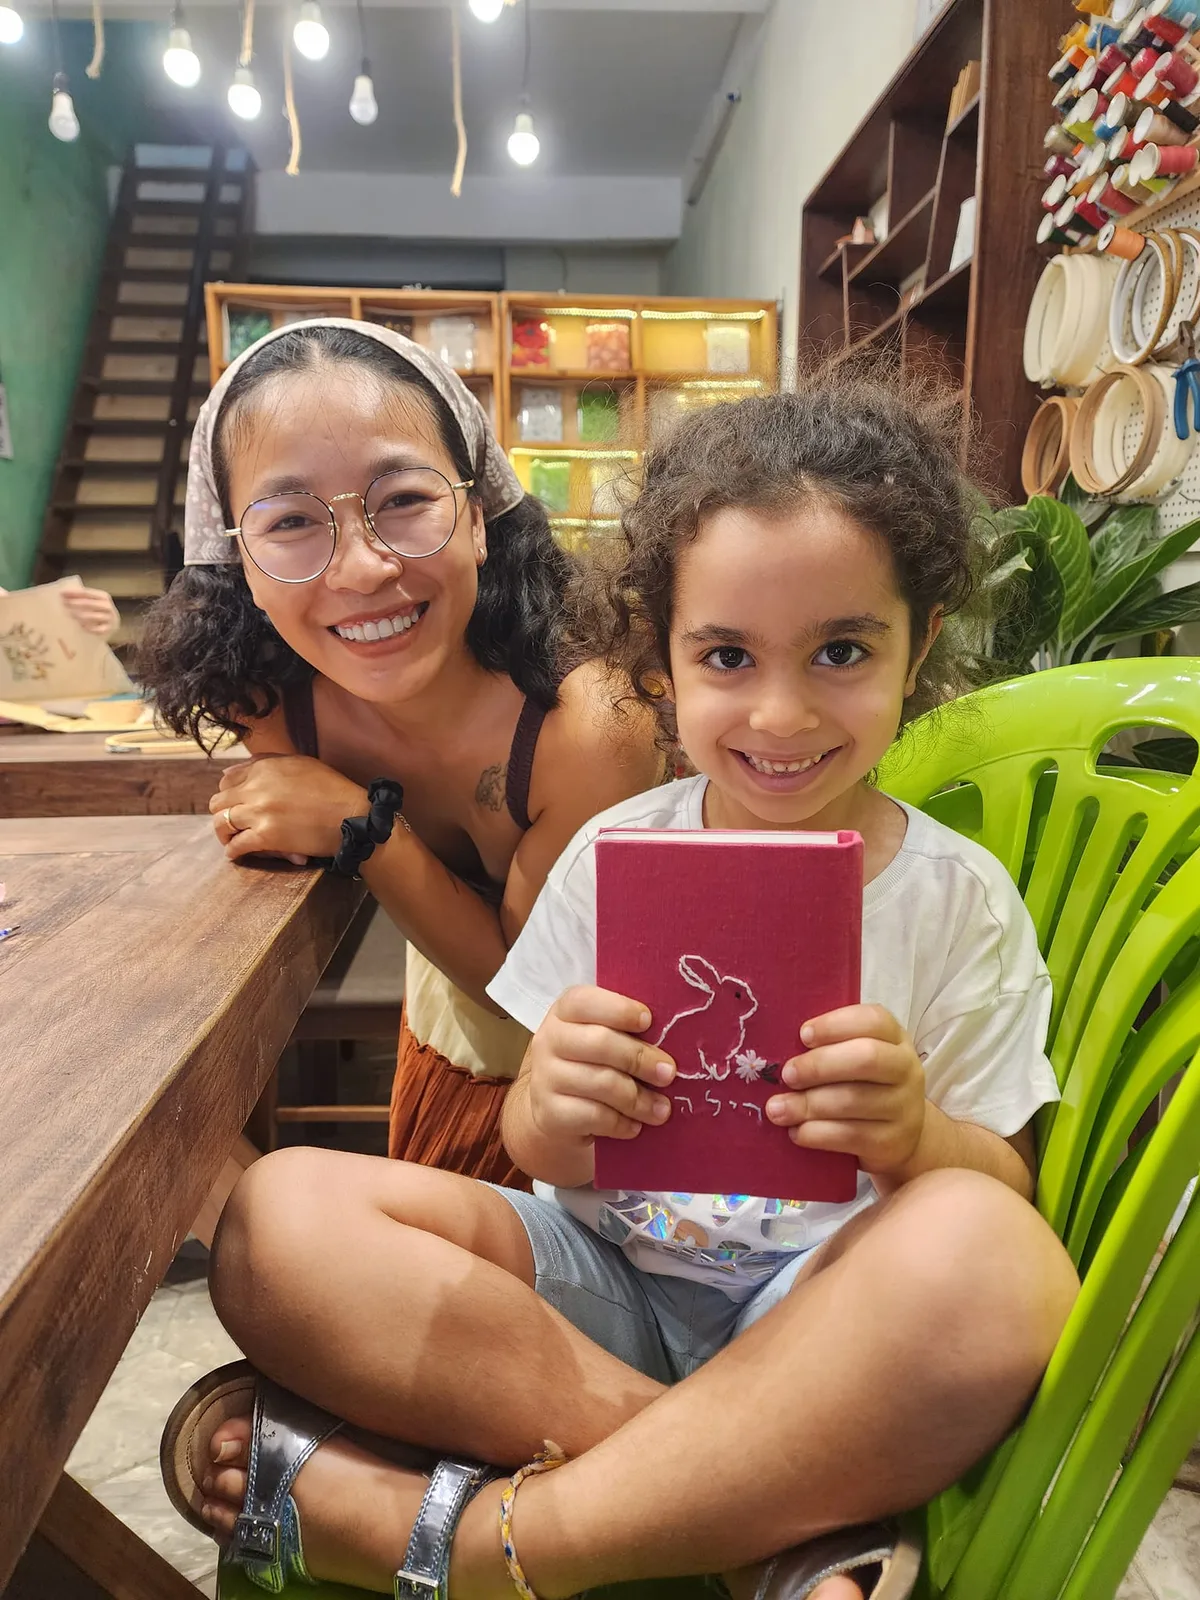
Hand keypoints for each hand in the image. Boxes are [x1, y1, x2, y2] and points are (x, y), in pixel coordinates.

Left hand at [61, 586, 118, 636]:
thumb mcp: (93, 601)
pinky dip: (90, 628)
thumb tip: (63, 595)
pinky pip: (98, 629)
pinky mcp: (108, 629)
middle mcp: (108, 607)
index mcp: (103, 596)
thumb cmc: (98, 611)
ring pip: (95, 616)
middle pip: (91, 603)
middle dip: (76, 603)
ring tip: (71, 614)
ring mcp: (109, 618)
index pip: (87, 593)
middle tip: (64, 604)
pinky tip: (81, 626)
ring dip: (81, 615)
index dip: (74, 593)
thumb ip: (82, 598)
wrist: (112, 624)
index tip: (62, 593)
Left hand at [211, 754, 367, 864]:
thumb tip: (236, 769)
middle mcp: (256, 787)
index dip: (228, 793)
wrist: (351, 815)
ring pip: (221, 823)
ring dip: (224, 833)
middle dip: (223, 813)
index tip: (235, 803)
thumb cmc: (333, 789)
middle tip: (233, 823)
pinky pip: (236, 845)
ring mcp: (259, 812)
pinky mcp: (265, 836)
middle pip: (219, 802)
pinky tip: (237, 854)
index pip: (227, 779)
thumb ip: (268, 762)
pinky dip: (234, 851)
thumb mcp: (300, 763)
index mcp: (264, 768)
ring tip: (231, 840)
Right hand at [526, 986, 675, 1153]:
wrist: (555, 1111)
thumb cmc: (592, 1064)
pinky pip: (594, 1116)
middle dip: (641, 1059)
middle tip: (669, 1073)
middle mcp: (549, 1040)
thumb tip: (672, 1040)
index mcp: (564, 1012)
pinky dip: (621, 1123)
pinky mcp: (550, 1113)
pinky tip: (635, 1126)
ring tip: (662, 1109)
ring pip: (601, 1083)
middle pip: (599, 1043)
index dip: (619, 1009)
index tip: (649, 1021)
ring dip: (639, 1098)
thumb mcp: (604, 1038)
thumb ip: (628, 1032)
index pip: (584, 1001)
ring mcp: (546, 1078)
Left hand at [765, 1004, 926, 1177]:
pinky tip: (796, 1132)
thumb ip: (829, 1046)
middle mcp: (906, 1069)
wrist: (898, 1136)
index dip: (835, 1025)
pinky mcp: (892, 1142)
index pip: (873, 1020)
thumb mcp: (855, 1057)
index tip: (802, 1035)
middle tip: (787, 1074)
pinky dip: (817, 1133)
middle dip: (819, 1065)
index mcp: (895, 1038)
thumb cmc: (863, 1085)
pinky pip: (850, 1136)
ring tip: (777, 1108)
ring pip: (854, 1101)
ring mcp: (904, 1108)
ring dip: (808, 1104)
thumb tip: (777, 1046)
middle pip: (866, 1058)